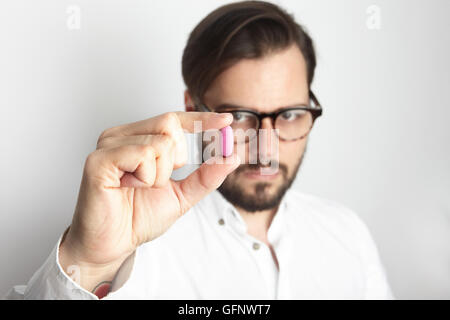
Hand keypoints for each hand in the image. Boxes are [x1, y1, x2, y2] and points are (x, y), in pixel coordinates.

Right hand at [59, 111, 238, 286]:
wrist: (113, 244)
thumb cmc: (139, 217)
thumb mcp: (182, 194)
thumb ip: (206, 176)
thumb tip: (232, 157)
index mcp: (138, 138)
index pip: (173, 119)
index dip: (200, 119)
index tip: (227, 121)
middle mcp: (122, 136)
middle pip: (169, 125)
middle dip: (175, 160)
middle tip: (155, 182)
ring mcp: (108, 145)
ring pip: (159, 144)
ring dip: (159, 175)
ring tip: (138, 188)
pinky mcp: (99, 160)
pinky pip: (142, 155)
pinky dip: (145, 177)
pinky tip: (127, 187)